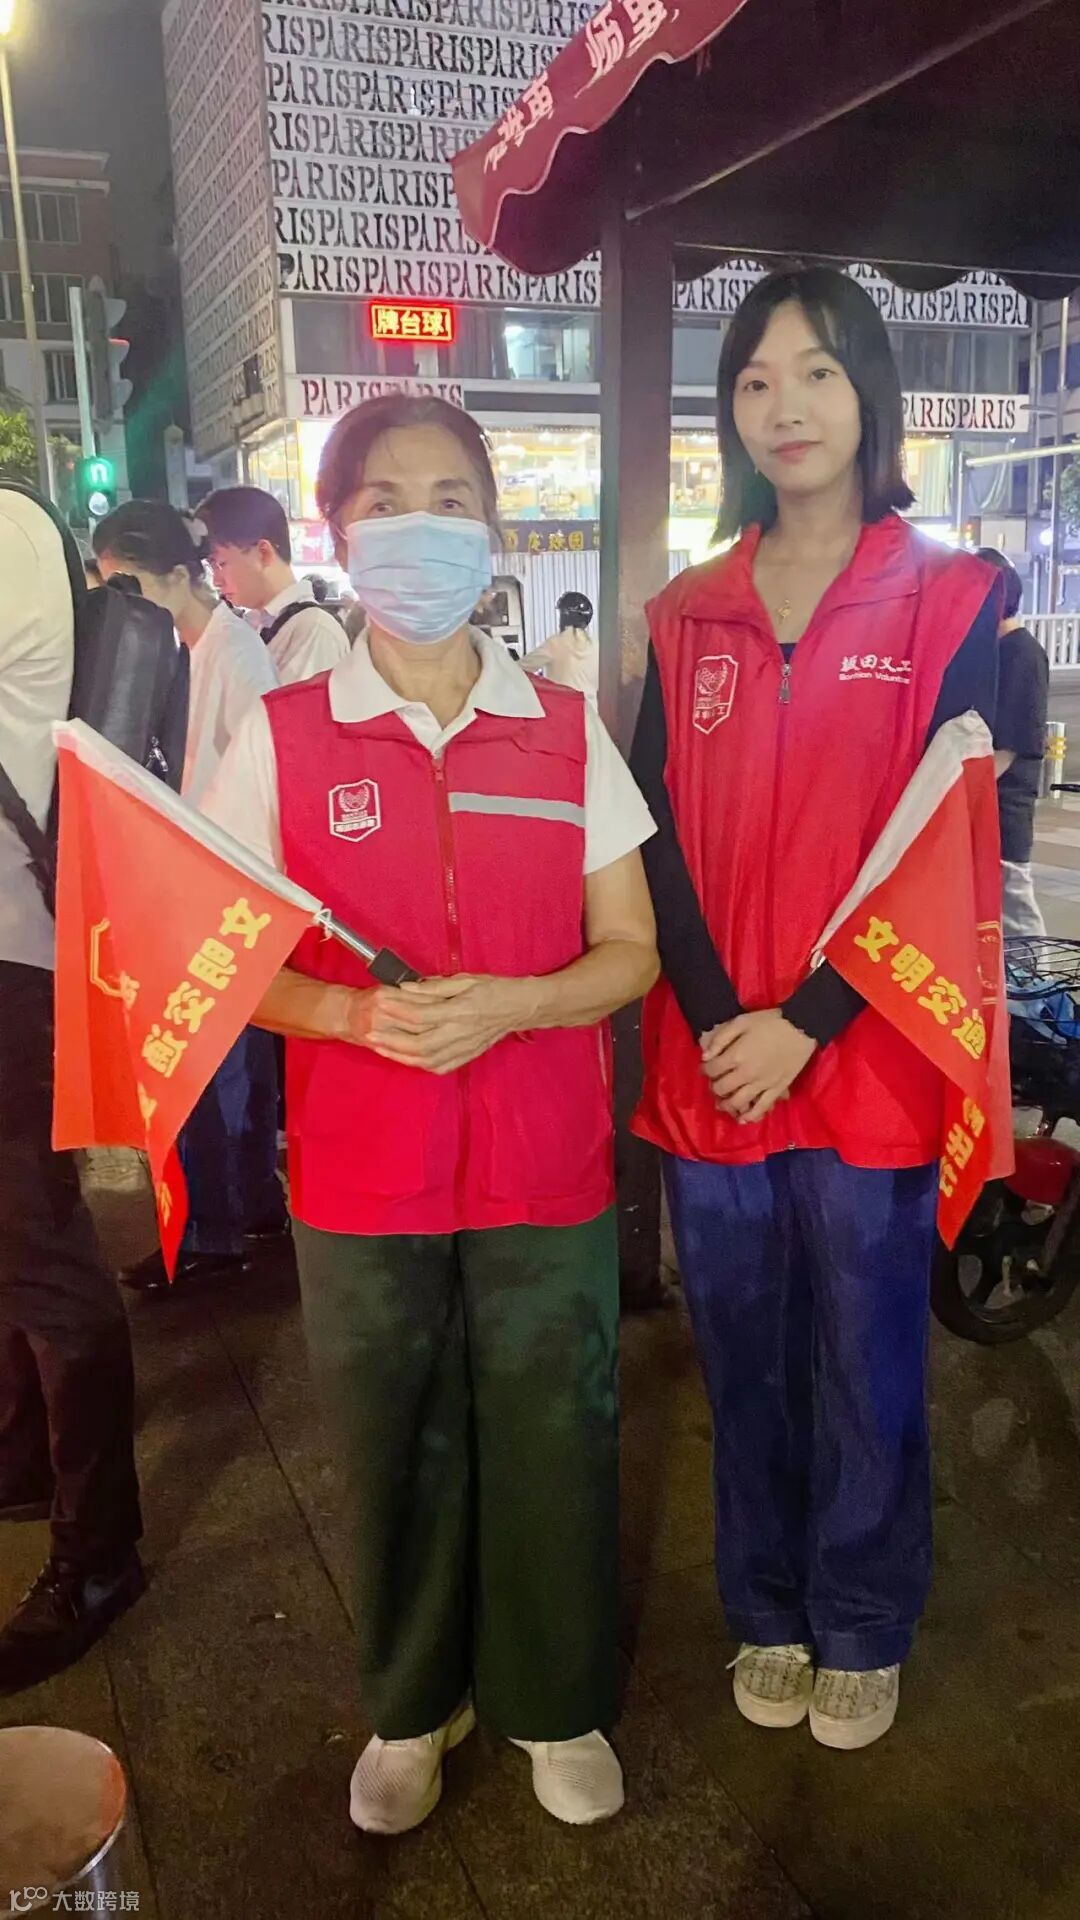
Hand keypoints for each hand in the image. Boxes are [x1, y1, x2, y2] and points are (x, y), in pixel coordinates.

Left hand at [358, 974, 536, 1075]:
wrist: (519, 1008)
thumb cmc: (492, 989)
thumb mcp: (464, 980)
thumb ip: (433, 987)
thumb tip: (405, 988)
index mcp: (459, 1011)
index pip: (420, 1015)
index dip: (396, 1012)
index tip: (378, 1005)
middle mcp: (460, 1033)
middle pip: (418, 1043)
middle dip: (390, 1040)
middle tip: (369, 1033)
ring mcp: (464, 1048)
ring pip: (426, 1059)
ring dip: (400, 1056)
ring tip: (380, 1047)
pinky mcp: (466, 1056)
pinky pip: (440, 1067)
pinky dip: (419, 1065)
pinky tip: (405, 1059)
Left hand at [700, 1010, 816, 1123]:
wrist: (801, 1027)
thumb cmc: (770, 1022)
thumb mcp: (741, 1021)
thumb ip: (720, 1039)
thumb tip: (706, 1057)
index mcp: (736, 1056)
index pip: (712, 1070)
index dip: (705, 1070)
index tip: (707, 1067)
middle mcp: (746, 1074)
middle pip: (722, 1088)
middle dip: (714, 1087)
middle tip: (715, 1083)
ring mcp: (762, 1084)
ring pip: (738, 1102)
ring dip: (726, 1105)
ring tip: (723, 1103)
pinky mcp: (777, 1090)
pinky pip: (761, 1107)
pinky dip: (750, 1115)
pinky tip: (742, 1118)